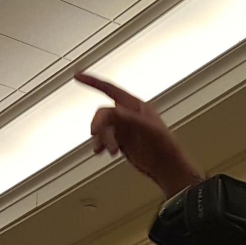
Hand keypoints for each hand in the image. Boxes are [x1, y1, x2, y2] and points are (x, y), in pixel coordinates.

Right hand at [75, 73, 201, 197]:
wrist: (167, 167)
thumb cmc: (165, 146)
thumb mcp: (150, 130)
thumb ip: (131, 119)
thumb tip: (114, 109)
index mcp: (136, 106)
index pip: (111, 89)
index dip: (93, 82)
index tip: (78, 76)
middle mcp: (128, 115)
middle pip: (103, 113)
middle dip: (99, 124)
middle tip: (96, 134)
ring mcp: (123, 128)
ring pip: (102, 128)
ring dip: (103, 139)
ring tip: (112, 151)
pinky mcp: (120, 141)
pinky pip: (103, 139)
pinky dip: (100, 145)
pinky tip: (100, 152)